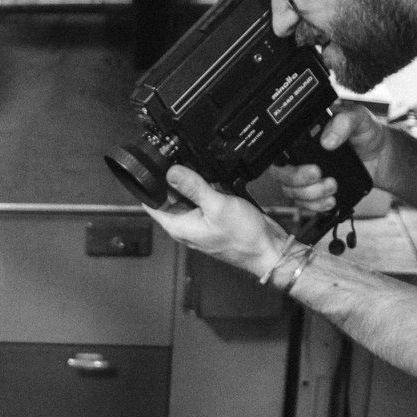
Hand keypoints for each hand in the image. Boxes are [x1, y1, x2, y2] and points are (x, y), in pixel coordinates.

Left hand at [143, 165, 285, 279]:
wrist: (266, 248)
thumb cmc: (243, 237)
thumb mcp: (216, 205)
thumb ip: (192, 187)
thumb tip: (171, 172)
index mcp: (178, 226)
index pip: (150, 204)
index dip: (150, 185)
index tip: (156, 168)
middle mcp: (185, 225)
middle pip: (168, 196)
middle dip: (175, 181)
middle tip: (189, 169)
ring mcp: (198, 222)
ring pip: (187, 196)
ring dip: (194, 185)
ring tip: (208, 181)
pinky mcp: (211, 218)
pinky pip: (203, 199)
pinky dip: (207, 190)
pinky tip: (218, 186)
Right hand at [267, 104, 400, 215]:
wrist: (382, 156)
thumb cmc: (367, 133)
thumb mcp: (359, 118)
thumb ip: (344, 121)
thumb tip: (327, 140)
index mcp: (305, 135)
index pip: (281, 150)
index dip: (287, 162)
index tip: (311, 165)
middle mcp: (301, 156)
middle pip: (281, 174)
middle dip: (298, 180)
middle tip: (318, 175)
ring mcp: (307, 176)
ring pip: (292, 192)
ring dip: (310, 194)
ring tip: (332, 186)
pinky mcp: (316, 191)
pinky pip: (305, 205)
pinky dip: (317, 206)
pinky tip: (331, 200)